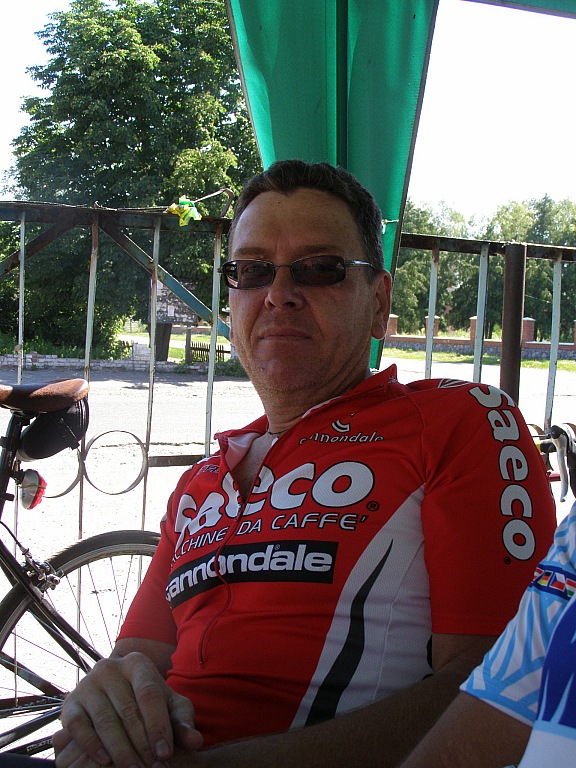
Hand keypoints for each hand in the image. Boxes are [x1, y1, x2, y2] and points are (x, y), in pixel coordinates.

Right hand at [54, 652, 203, 767]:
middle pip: (128, 711)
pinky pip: (78, 727)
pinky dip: (92, 746)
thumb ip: (182, 722)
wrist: (115, 693)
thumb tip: (196, 742)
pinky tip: (105, 762)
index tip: (165, 754)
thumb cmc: (149, 702)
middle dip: (142, 744)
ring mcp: (87, 684)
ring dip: (120, 751)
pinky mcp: (70, 704)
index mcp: (137, 663)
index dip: (158, 726)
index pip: (149, 694)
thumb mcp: (169, 707)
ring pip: (105, 722)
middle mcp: (109, 667)